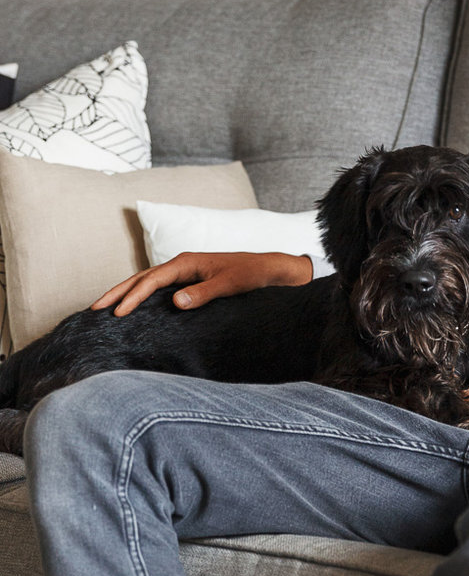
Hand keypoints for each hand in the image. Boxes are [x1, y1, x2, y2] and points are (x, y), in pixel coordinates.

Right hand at [90, 251, 313, 316]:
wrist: (266, 268)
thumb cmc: (249, 274)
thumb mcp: (228, 285)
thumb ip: (203, 293)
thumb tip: (175, 302)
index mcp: (186, 262)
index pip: (151, 280)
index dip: (133, 297)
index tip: (118, 313)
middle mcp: (181, 264)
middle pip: (141, 277)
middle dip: (117, 292)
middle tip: (94, 308)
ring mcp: (182, 271)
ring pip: (146, 281)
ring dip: (125, 293)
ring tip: (104, 307)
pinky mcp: (187, 279)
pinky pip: (156, 286)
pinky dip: (140, 295)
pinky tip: (132, 306)